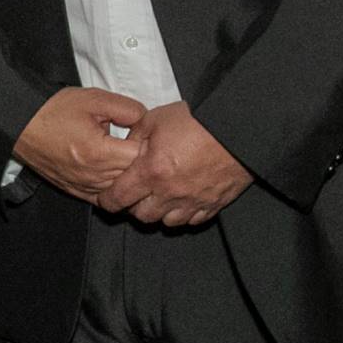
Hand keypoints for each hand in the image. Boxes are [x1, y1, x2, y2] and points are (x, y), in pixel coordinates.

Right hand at [13, 87, 146, 201]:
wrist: (20, 124)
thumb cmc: (52, 110)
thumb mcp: (93, 99)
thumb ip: (127, 109)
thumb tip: (145, 121)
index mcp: (100, 153)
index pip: (142, 158)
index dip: (149, 144)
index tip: (146, 134)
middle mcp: (94, 175)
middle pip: (135, 177)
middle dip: (141, 161)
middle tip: (137, 144)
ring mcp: (84, 186)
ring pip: (122, 191)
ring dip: (128, 176)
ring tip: (125, 157)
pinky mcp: (75, 190)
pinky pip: (103, 199)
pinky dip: (112, 188)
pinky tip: (111, 173)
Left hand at [100, 102, 252, 226]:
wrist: (237, 128)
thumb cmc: (197, 121)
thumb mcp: (154, 120)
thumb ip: (134, 137)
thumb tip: (124, 149)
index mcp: (152, 171)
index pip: (120, 198)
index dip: (108, 201)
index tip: (105, 199)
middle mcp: (171, 192)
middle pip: (143, 216)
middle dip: (133, 207)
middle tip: (133, 194)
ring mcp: (195, 202)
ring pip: (168, 222)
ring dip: (159, 212)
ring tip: (158, 197)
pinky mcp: (215, 204)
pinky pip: (193, 221)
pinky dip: (183, 214)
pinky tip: (181, 200)